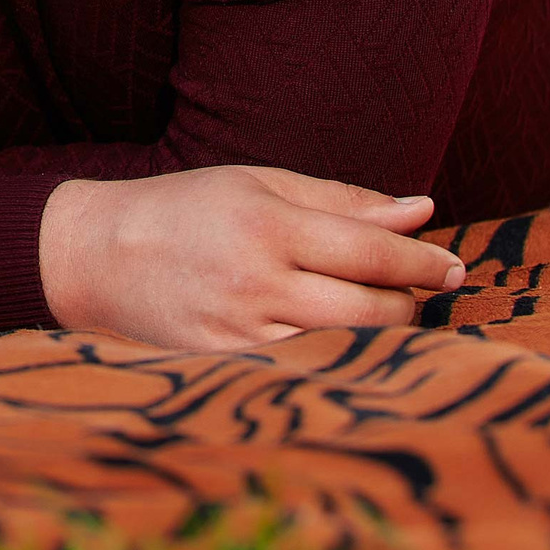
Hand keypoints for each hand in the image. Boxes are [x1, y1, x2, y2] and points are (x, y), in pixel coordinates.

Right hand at [39, 165, 464, 350]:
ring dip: (377, 330)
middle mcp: (257, 280)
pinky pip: (303, 365)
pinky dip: (332, 351)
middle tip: (423, 290)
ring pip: (343, 342)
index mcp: (267, 225)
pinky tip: (336, 336)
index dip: (422, 263)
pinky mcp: (226, 362)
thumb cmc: (184, 209)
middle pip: (370, 308)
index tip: (454, 266)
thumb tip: (420, 211)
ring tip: (385, 312)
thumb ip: (340, 200)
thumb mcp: (257, 184)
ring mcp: (241, 328)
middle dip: (409, 302)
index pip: (372, 252)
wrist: (95, 255)